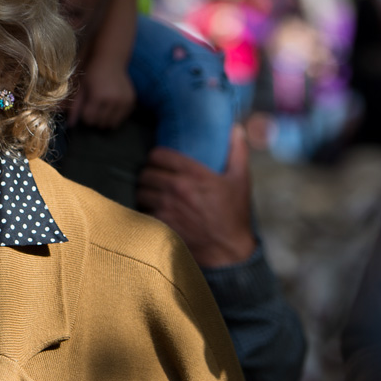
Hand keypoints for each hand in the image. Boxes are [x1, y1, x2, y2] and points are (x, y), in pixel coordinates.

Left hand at [67, 62, 134, 128]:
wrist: (111, 59)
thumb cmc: (92, 72)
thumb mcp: (81, 88)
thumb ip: (75, 107)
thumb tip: (70, 125)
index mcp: (98, 96)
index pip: (89, 119)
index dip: (85, 116)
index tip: (85, 109)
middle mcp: (113, 100)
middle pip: (100, 123)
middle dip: (94, 119)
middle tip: (94, 108)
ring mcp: (124, 101)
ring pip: (112, 124)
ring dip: (105, 120)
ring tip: (102, 108)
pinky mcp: (131, 101)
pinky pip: (122, 118)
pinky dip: (116, 116)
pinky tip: (111, 106)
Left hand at [137, 126, 256, 267]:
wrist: (229, 251)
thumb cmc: (234, 214)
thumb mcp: (241, 180)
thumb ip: (237, 151)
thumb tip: (236, 128)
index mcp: (194, 174)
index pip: (158, 155)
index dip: (156, 156)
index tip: (159, 161)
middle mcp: (177, 189)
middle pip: (145, 173)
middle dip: (148, 174)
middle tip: (154, 178)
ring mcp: (167, 208)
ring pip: (140, 192)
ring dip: (144, 192)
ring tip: (150, 194)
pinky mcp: (161, 225)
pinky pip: (142, 212)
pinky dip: (145, 210)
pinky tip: (151, 211)